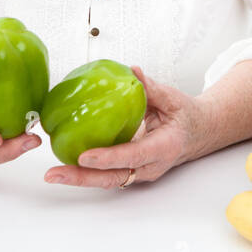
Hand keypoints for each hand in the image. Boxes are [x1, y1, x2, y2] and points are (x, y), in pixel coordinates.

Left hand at [44, 65, 205, 188]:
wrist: (198, 133)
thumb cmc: (186, 116)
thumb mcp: (173, 98)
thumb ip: (151, 88)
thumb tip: (132, 71)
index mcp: (164, 147)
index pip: (133, 155)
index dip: (108, 157)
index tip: (84, 156)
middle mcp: (150, 165)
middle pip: (114, 177)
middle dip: (82, 178)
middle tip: (54, 174)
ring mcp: (140, 172)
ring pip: (108, 180)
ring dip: (80, 178)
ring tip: (53, 174)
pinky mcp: (131, 170)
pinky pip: (107, 174)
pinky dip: (86, 172)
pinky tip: (65, 165)